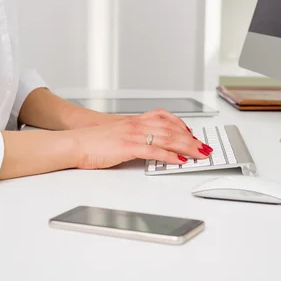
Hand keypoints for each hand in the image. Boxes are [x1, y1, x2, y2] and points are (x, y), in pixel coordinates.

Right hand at [71, 111, 212, 169]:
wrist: (76, 143)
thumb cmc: (94, 142)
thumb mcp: (119, 134)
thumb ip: (136, 137)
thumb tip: (151, 146)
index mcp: (136, 121)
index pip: (166, 119)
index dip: (183, 126)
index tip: (194, 134)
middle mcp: (137, 125)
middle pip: (172, 130)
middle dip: (192, 139)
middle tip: (205, 147)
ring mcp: (134, 135)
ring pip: (167, 138)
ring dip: (187, 147)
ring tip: (199, 154)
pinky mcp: (128, 147)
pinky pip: (154, 150)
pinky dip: (170, 156)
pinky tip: (179, 161)